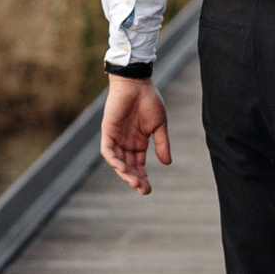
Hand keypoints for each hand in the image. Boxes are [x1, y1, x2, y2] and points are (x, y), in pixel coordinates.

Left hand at [101, 76, 172, 193]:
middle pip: (128, 167)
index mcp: (139, 143)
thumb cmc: (149, 101)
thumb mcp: (159, 126)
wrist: (137, 83)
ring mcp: (116, 138)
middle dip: (134, 179)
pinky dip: (114, 160)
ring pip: (118, 162)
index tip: (148, 190)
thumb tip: (167, 163)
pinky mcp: (108, 131)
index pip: (138, 165)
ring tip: (134, 182)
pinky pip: (108, 150)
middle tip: (143, 189)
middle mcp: (126, 143)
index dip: (142, 178)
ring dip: (125, 173)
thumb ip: (162, 144)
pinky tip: (122, 168)